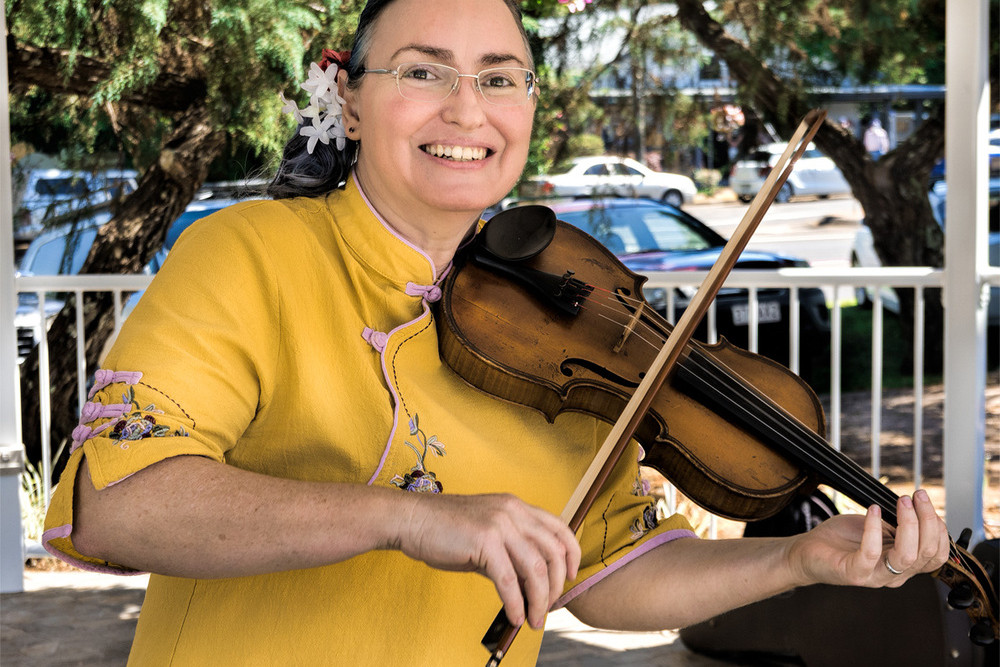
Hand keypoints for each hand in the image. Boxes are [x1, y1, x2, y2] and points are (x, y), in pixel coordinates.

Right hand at [391, 493, 580, 628]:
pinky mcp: (484, 541)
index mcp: (516, 507)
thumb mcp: (486, 536)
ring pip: (535, 569)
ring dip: (539, 600)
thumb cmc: (444, 530)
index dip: (571, 555)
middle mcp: (513, 511)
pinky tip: (515, 616)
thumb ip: (510, 553)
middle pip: (552, 552)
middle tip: (548, 608)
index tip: (570, 578)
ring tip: (534, 620)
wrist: (411, 520)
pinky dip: (516, 603)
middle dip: (556, 586)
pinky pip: (509, 580)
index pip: (559, 527)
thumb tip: (529, 586)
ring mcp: (500, 524)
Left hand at [788, 489, 949, 587]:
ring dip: (908, 523)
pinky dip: (874, 528)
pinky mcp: (854, 573)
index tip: (924, 500)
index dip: (938, 527)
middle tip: (915, 495)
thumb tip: (917, 506)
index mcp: (904, 565)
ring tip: (901, 501)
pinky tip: (873, 511)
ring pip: (907, 556)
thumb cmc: (843, 539)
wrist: (809, 552)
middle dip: (926, 519)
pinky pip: (871, 553)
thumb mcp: (879, 528)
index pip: (937, 554)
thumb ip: (899, 524)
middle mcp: (895, 574)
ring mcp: (875, 576)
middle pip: (927, 553)